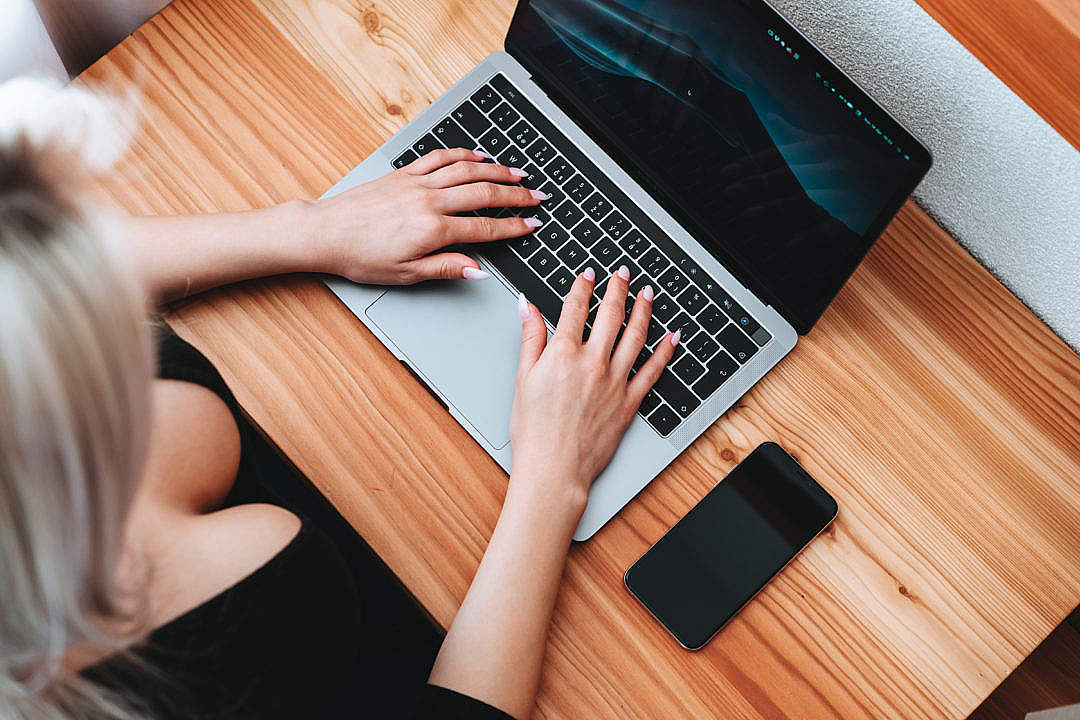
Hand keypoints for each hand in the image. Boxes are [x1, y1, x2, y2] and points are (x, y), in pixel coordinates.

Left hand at [308, 148, 546, 283]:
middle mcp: (428, 201)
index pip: (484, 227)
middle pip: (483, 193)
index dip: (513, 227)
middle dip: (515, 195)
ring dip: (496, 170)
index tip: (532, 225)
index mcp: (432, 230)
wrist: (324, 232)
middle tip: (537, 196)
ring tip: (517, 174)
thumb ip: (446, 268)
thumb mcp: (406, 274)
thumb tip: (477, 269)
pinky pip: (439, 158)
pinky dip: (462, 154)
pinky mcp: (402, 173)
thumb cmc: (360, 256)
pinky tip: (477, 156)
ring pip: (466, 170)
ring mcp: (416, 183)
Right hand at [508, 264, 678, 514]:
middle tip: (623, 273)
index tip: (588, 275)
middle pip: (610, 315)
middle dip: (617, 289)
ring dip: (643, 310)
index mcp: (563, 353)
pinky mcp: (629, 402)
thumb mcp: (522, 378)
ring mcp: (615, 381)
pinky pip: (653, 371)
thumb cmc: (534, 431)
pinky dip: (665, 351)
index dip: (583, 287)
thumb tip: (526, 306)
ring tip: (647, 293)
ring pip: (636, 336)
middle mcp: (593, 362)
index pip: (576, 308)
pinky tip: (672, 337)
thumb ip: (530, 338)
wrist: (555, 469)